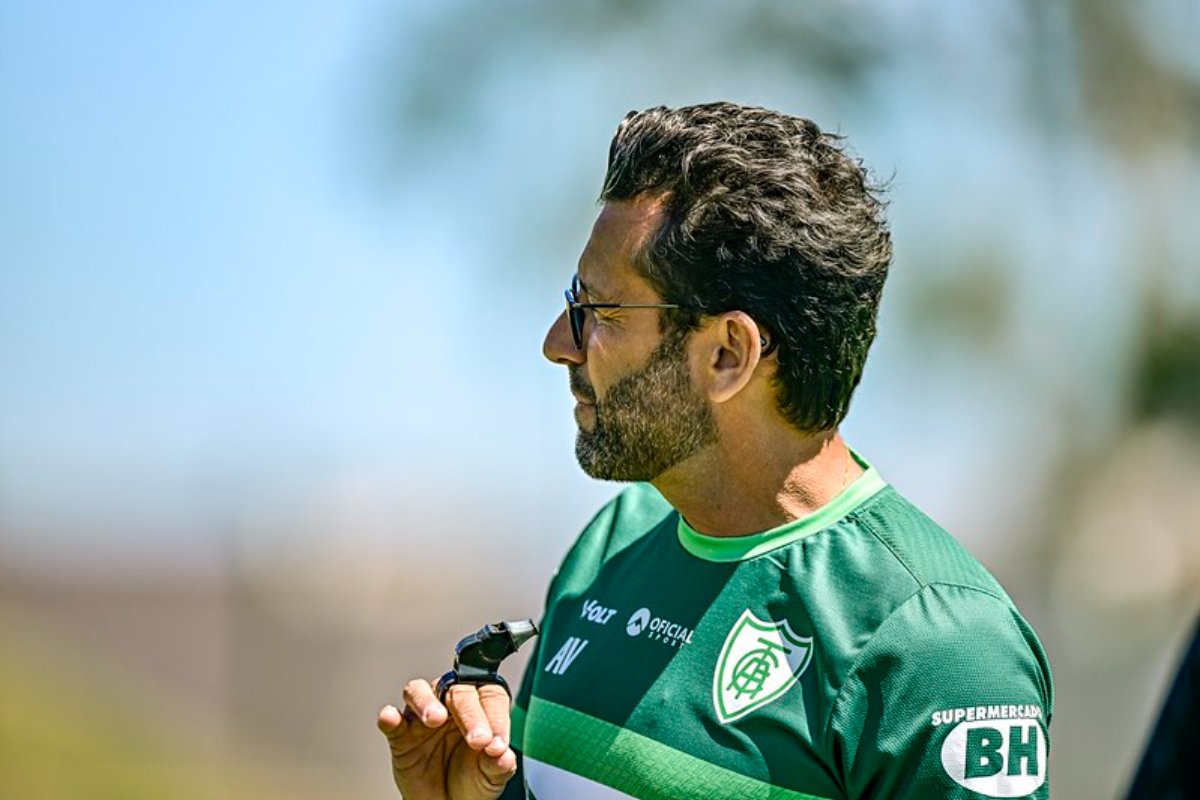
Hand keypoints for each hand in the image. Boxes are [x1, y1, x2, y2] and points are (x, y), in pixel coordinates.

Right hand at [378, 679, 517, 799]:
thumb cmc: (472, 781)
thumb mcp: (492, 776)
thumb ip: (499, 764)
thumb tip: (504, 756)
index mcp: (480, 707)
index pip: (490, 696)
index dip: (496, 716)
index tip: (497, 744)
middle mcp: (450, 704)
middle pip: (458, 691)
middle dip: (470, 714)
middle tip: (478, 739)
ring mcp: (422, 716)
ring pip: (420, 691)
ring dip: (427, 701)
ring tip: (435, 719)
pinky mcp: (400, 735)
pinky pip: (392, 720)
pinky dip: (389, 717)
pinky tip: (390, 718)